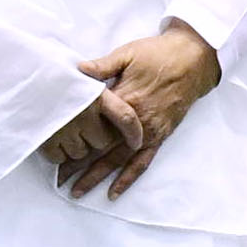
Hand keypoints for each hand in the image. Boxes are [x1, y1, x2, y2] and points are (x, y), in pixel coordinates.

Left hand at [52, 22, 223, 197]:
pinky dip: (127, 179)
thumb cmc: (158, 54)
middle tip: (58, 179)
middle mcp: (136, 122)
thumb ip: (102, 65)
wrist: (194, 60)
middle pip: (101, 148)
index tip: (53, 149)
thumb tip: (77, 69)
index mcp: (124, 100)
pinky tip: (113, 192)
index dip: (72, 137)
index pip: (91, 124)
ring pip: (118, 160)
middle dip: (78, 165)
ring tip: (78, 190)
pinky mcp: (160, 136)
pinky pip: (142, 162)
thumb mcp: (127, 54)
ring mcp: (149, 132)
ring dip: (97, 176)